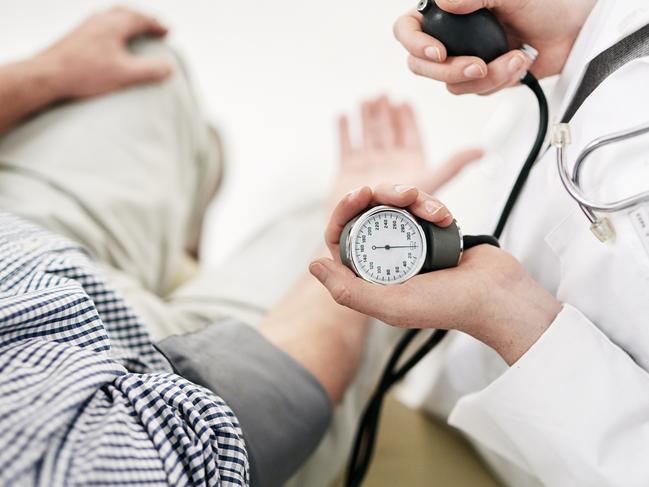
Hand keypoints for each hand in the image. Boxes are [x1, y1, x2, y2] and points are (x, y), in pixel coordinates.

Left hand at [36, 7, 171, 99]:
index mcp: (114, 24)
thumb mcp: (125, 74)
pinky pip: (100, 25)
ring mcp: (86, 26)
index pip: (141, 19)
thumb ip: (150, 71)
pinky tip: (110, 42)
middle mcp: (100, 19)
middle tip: (154, 28)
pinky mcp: (76, 36)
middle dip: (143, 20)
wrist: (47, 75)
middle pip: (126, 13)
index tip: (168, 32)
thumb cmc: (85, 73)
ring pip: (111, 17)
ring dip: (127, 21)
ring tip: (135, 31)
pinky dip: (113, 28)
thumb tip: (170, 68)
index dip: (157, 25)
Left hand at [310, 185, 561, 364]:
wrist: (496, 295)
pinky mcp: (431, 230)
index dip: (344, 211)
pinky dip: (432, 205)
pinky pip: (421, 205)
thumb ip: (348, 291)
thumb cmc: (447, 305)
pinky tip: (445, 216)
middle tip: (402, 192)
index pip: (342, 237)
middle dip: (383, 195)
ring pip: (395, 205)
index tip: (359, 194)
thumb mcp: (391, 305)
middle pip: (368, 213)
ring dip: (412, 199)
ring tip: (433, 210)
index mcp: (370, 277)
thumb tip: (313, 266)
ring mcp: (409, 243)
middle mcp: (385, 259)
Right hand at [332, 96, 482, 203]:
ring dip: (367, 117)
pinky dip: (345, 131)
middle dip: (385, 113)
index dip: (407, 119)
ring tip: (367, 100)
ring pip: (368, 135)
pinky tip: (343, 116)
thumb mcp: (430, 183)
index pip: (410, 136)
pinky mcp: (347, 172)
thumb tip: (481, 150)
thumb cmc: (399, 213)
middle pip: (387, 132)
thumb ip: (453, 166)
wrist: (365, 230)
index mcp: (410, 165)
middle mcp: (388, 164)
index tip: (404, 102)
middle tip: (383, 95)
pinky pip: (346, 147)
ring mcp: (367, 166)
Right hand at [394, 0, 595, 94]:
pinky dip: (500, 80)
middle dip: (450, 70)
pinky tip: (518, 63)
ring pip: (451, 83)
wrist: (573, 30)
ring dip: (486, 76)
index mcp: (447, 10)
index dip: (415, 44)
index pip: (407, 28)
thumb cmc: (546, 4)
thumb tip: (444, 2)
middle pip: (421, 65)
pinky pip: (476, 91)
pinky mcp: (481, 78)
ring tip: (514, 58)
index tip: (438, 52)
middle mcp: (451, 35)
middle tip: (475, 66)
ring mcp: (464, 58)